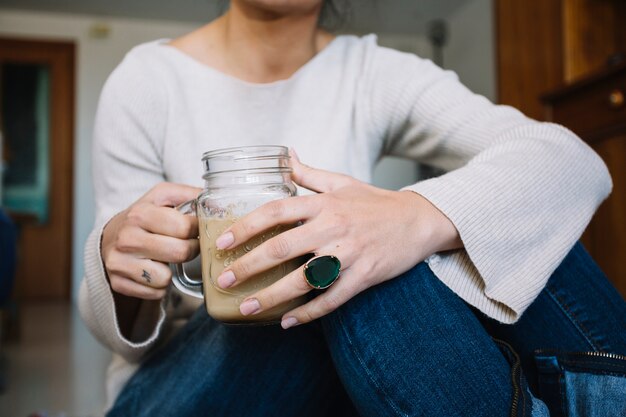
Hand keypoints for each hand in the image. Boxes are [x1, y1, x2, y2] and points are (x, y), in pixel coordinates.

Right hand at [102, 183, 201, 299]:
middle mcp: (127, 238)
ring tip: (166, 259)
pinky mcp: (118, 283)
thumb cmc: (143, 218)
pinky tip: (154, 271)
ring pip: (166, 278)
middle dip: (190, 250)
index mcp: (140, 213)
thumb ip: (190, 194)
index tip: (196, 229)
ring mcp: (119, 262)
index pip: (184, 227)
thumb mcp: (162, 197)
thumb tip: (218, 202)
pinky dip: (159, 285)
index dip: (197, 229)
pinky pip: (155, 292)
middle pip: (179, 253)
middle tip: (186, 245)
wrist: (109, 239)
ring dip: (172, 271)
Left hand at [215, 150, 461, 327]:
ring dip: (272, 296)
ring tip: (247, 307)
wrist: (419, 220)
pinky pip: (332, 299)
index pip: (275, 212)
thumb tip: (285, 156)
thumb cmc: (376, 202)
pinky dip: (309, 313)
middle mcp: (333, 227)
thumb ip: (308, 174)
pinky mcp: (364, 276)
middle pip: (281, 248)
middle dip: (248, 266)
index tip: (222, 243)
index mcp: (324, 204)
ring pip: (303, 279)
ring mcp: (349, 254)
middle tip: (224, 280)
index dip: (245, 227)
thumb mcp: (342, 182)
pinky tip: (287, 321)